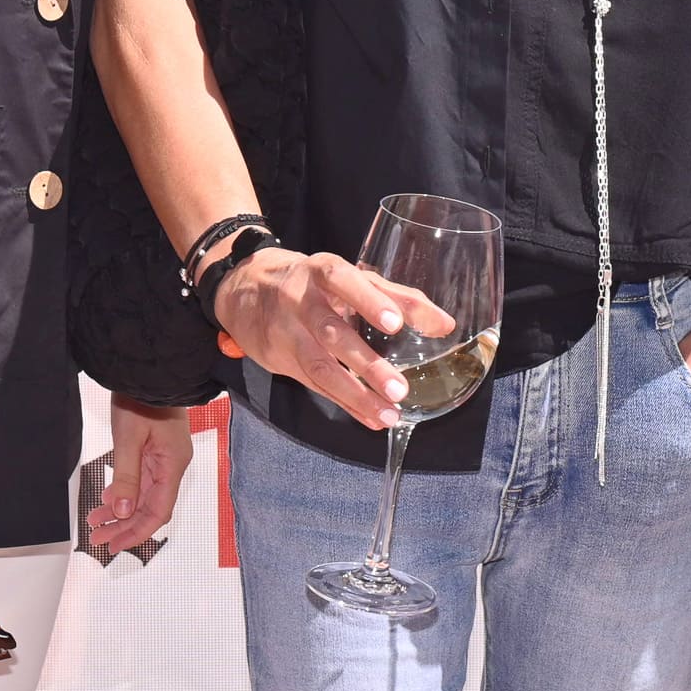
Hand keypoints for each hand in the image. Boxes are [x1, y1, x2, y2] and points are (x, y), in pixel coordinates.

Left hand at [87, 398, 194, 556]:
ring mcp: (164, 458)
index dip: (136, 533)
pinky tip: (107, 500)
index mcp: (173, 465)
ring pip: (144, 496)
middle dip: (125, 526)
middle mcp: (172, 465)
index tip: (114, 545)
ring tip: (96, 522)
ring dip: (121, 511)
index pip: (158, 512)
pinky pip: (141, 481)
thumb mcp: (128, 438)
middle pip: (150, 508)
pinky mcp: (154, 451)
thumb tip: (124, 513)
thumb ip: (127, 477)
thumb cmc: (141, 398)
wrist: (147, 370)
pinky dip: (124, 493)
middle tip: (99, 539)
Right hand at [212, 249, 456, 434]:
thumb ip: (398, 297)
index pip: (344, 281)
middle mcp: (300, 300)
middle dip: (366, 363)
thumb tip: (446, 325)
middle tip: (399, 388)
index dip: (369, 301)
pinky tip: (371, 419)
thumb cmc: (313, 282)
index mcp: (321, 271)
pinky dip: (345, 404)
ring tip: (389, 414)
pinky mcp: (280, 360)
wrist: (245, 289)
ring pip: (319, 367)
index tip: (395, 324)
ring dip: (356, 394)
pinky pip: (315, 385)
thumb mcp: (350, 279)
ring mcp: (286, 332)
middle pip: (331, 333)